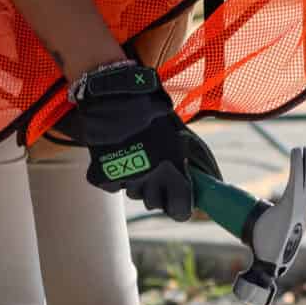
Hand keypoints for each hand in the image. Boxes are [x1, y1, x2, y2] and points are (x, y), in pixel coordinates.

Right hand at [66, 61, 222, 220]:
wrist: (115, 93)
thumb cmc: (151, 109)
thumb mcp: (176, 132)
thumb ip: (184, 160)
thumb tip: (203, 179)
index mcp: (174, 168)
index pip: (180, 211)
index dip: (180, 206)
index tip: (178, 200)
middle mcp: (151, 178)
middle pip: (154, 203)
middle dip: (156, 189)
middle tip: (153, 165)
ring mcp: (126, 178)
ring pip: (133, 193)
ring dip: (135, 179)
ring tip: (133, 152)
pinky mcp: (102, 176)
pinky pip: (112, 185)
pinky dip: (112, 174)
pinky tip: (116, 153)